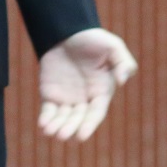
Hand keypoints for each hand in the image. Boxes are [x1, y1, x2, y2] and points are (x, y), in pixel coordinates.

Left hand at [37, 27, 137, 142]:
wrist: (67, 30)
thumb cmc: (93, 39)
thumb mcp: (113, 46)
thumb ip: (123, 62)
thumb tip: (122, 81)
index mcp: (101, 92)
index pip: (96, 113)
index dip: (89, 125)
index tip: (81, 136)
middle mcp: (85, 99)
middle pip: (78, 119)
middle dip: (70, 128)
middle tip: (62, 136)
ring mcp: (67, 98)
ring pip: (63, 118)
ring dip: (57, 126)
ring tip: (50, 133)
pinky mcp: (51, 93)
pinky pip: (48, 110)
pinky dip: (46, 119)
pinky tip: (43, 126)